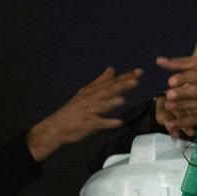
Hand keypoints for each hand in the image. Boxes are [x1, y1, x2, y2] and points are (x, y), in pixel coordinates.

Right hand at [27, 67, 142, 161]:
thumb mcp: (87, 92)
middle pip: (108, 90)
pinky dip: (108, 122)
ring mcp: (89, 110)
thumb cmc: (75, 109)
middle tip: (135, 81)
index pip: (112, 82)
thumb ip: (101, 81)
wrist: (58, 126)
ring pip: (102, 105)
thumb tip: (111, 69)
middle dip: (121, 85)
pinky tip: (118, 122)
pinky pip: (99, 122)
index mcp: (93, 91)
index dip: (125, 77)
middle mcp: (91, 98)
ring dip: (112, 102)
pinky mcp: (87, 123)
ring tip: (122, 100)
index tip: (139, 72)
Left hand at [155, 54, 196, 132]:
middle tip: (170, 94)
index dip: (184, 78)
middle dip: (183, 93)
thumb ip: (182, 62)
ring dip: (182, 107)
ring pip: (196, 106)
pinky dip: (184, 123)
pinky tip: (171, 125)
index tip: (171, 81)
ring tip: (169, 106)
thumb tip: (160, 61)